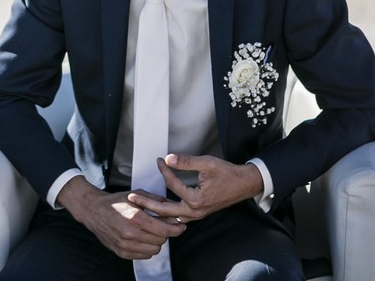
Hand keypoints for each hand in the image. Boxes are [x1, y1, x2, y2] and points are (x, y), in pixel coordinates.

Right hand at [56, 176, 185, 258]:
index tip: (181, 226)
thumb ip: (154, 201)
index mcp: (136, 217)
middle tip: (163, 225)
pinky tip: (142, 237)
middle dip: (165, 233)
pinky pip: (144, 255)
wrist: (94, 211)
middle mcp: (131, 234)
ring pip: (154, 250)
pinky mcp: (122, 253)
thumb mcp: (135, 195)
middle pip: (161, 241)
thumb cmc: (114, 202)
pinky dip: (146, 248)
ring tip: (150, 231)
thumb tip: (171, 206)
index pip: (165, 230)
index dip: (176, 228)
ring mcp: (126, 245)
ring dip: (156, 241)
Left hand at [128, 154, 263, 222]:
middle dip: (146, 204)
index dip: (164, 170)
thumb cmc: (226, 173)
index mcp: (196, 200)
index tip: (159, 159)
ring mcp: (196, 214)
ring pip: (170, 216)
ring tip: (139, 204)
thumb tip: (168, 158)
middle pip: (164, 210)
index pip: (172, 184)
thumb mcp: (207, 163)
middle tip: (131, 198)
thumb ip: (186, 162)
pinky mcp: (197, 212)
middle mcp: (194, 211)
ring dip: (155, 209)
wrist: (243, 184)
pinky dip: (166, 212)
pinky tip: (158, 207)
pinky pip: (177, 215)